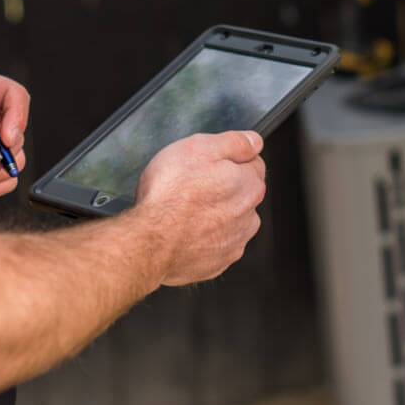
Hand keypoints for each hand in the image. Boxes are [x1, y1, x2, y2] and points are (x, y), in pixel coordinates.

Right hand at [133, 131, 265, 285]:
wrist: (151, 240)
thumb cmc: (170, 194)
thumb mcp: (200, 147)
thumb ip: (234, 142)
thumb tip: (254, 141)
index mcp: (249, 185)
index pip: (253, 164)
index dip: (228, 159)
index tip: (209, 163)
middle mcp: (249, 217)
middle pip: (241, 194)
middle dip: (222, 187)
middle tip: (192, 184)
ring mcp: (234, 243)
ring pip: (230, 221)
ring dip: (215, 214)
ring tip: (185, 210)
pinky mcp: (217, 263)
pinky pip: (215, 245)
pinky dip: (203, 238)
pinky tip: (184, 230)